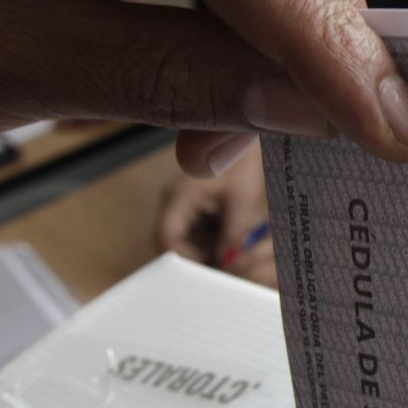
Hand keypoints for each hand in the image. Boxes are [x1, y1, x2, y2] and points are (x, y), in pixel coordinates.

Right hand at [154, 144, 276, 287]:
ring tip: (230, 242)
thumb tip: (226, 263)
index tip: (207, 267)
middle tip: (223, 261)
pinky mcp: (190, 206)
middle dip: (196, 255)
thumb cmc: (241, 163)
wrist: (243, 140)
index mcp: (177, 199)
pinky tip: (228, 231)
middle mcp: (172, 203)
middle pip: (171, 243)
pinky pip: (193, 231)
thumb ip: (232, 234)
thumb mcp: (241, 202)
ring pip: (184, 240)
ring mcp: (179, 204)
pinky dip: (209, 238)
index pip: (165, 240)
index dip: (183, 259)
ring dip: (205, 247)